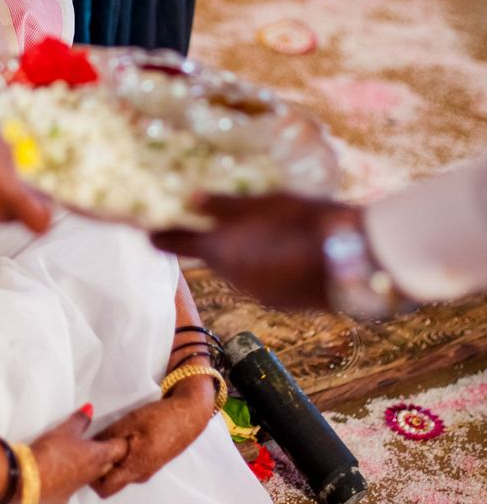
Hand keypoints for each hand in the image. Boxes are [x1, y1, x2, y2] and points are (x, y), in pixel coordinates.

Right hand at [31, 408, 127, 503]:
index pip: (120, 449)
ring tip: (76, 457)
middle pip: (109, 465)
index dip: (121, 442)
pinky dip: (68, 480)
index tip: (120, 438)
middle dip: (107, 456)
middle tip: (99, 445)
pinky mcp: (63, 498)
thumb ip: (80, 419)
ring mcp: (78, 488)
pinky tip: (57, 473)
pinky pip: (71, 488)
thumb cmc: (50, 453)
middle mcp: (92, 475)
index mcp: (98, 456)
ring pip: (90, 477)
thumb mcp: (65, 430)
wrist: (27, 480)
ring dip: (87, 468)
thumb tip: (90, 410)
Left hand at [91, 381, 213, 498]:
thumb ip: (109, 436)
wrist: (190, 415)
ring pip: (120, 474)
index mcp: (136, 467)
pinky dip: (120, 459)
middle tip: (89, 451)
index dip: (90, 477)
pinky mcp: (151, 463)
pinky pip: (129, 467)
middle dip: (97, 471)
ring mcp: (147, 471)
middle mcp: (141, 475)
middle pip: (110, 483)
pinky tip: (118, 442)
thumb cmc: (161, 417)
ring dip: (109, 463)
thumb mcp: (131, 421)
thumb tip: (88, 445)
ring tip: (103, 443)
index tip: (82, 460)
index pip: (104, 488)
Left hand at [152, 193, 356, 311]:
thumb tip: (190, 198)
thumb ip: (224, 205)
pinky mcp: (280, 304)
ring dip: (243, 253)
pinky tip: (286, 251)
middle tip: (221, 218)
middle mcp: (232, 277)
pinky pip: (261, 282)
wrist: (357, 262)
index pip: (177, 244)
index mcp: (221, 250)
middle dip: (213, 240)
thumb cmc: (307, 221)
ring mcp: (256, 294)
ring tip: (264, 231)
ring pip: (238, 269)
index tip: (147, 232)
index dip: (162, 237)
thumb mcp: (266, 203)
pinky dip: (265, 267)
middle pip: (212, 256)